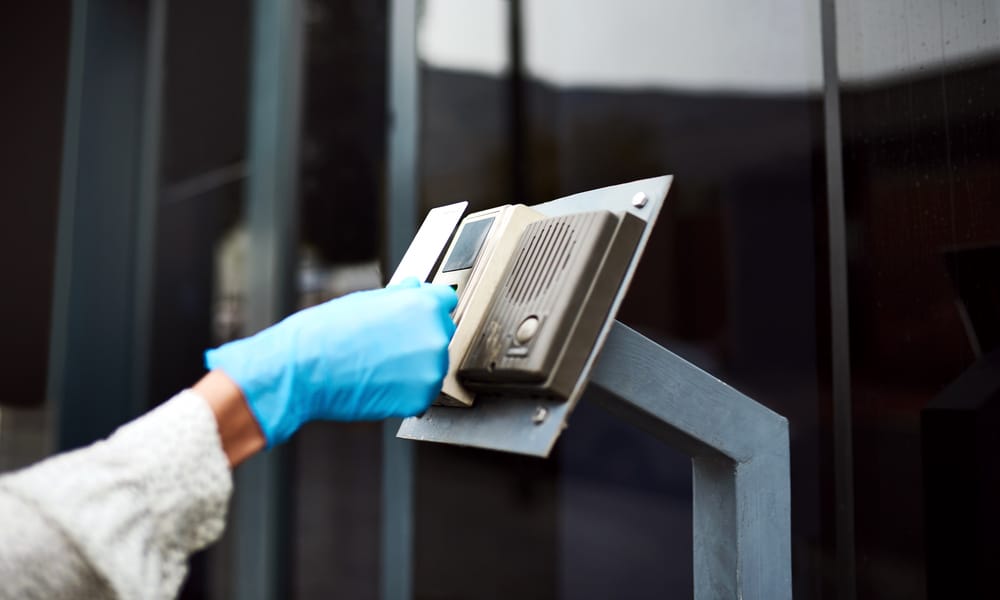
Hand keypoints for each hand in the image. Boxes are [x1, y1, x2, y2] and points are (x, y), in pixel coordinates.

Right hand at [204, 278, 457, 446]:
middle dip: (420, 338)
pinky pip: (421, 394)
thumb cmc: (328, 332)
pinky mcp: (420, 398)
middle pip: (441, 334)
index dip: (428, 308)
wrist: (305, 368)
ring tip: (378, 367)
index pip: (446, 301)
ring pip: (432, 366)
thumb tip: (414, 288)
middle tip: (387, 347)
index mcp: (423, 304)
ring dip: (414, 368)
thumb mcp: (367, 300)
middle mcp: (434, 335)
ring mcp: (430, 369)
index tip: (417, 317)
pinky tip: (379, 384)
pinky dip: (405, 393)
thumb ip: (399, 296)